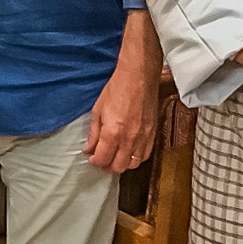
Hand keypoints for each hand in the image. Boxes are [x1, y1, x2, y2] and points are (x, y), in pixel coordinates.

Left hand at [86, 11, 160, 171]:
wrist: (138, 77)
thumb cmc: (117, 89)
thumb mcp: (98, 110)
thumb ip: (94, 133)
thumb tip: (90, 148)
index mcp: (112, 133)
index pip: (102, 160)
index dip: (95, 162)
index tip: (92, 157)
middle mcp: (129, 139)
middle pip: (118, 167)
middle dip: (107, 166)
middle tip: (101, 159)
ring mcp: (142, 138)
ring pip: (132, 164)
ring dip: (121, 164)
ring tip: (114, 156)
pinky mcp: (152, 134)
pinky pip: (144, 155)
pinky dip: (135, 158)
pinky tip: (129, 152)